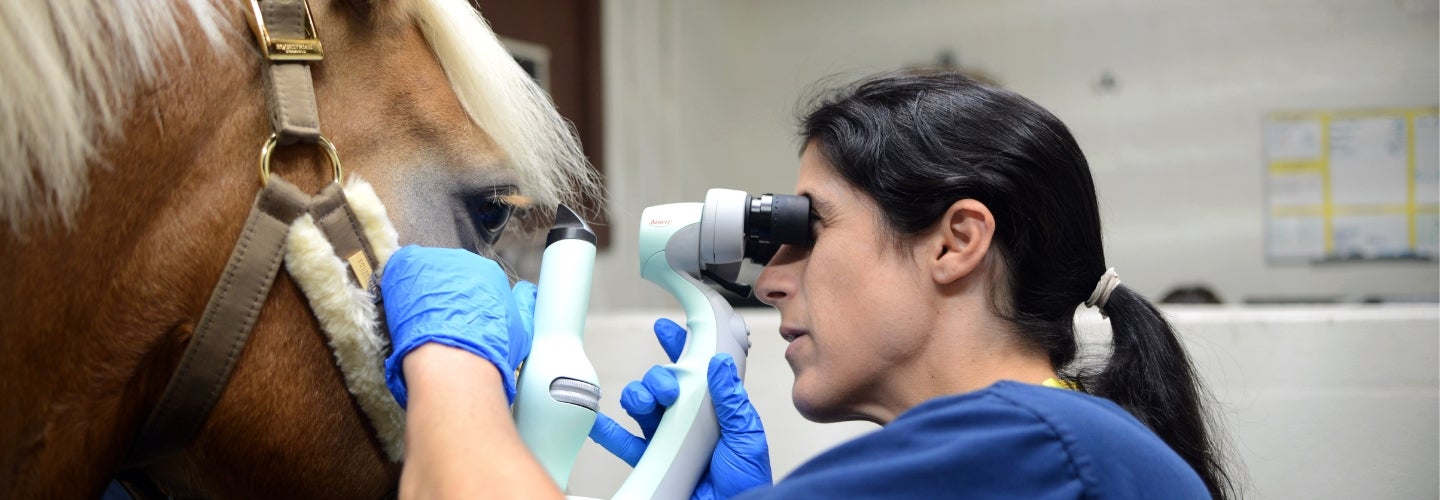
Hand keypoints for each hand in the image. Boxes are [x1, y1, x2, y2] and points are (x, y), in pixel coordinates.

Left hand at [381, 245, 535, 407]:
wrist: (455, 359)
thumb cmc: (488, 349)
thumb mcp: (522, 329)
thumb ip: (525, 305)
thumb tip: (528, 293)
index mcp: (491, 274)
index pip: (474, 281)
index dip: (462, 302)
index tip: (456, 319)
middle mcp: (464, 262)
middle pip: (448, 275)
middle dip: (441, 295)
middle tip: (436, 322)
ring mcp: (434, 262)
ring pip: (422, 273)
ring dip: (418, 292)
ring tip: (417, 319)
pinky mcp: (407, 266)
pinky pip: (399, 268)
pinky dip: (398, 283)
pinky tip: (400, 307)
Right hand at [588, 318, 771, 498]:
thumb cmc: (746, 479)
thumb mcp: (747, 436)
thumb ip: (732, 401)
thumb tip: (720, 365)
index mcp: (714, 409)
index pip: (694, 371)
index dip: (679, 348)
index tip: (666, 329)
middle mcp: (688, 420)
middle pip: (662, 385)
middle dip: (658, 377)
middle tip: (667, 388)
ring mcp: (669, 439)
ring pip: (642, 407)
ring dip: (637, 396)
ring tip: (644, 402)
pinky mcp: (653, 459)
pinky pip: (625, 443)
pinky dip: (608, 431)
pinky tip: (598, 422)